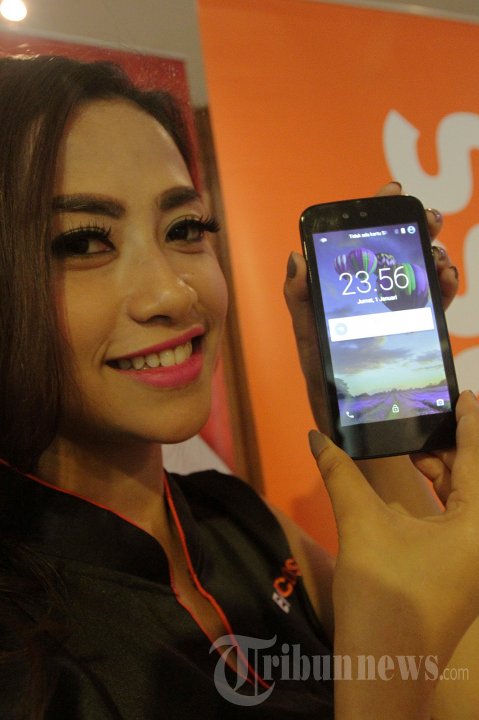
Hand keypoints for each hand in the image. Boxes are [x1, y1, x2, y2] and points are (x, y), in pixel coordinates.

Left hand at [284, 181, 458, 430]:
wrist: (350, 421)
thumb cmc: (323, 377)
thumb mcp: (307, 336)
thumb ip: (299, 300)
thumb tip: (296, 257)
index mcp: (345, 291)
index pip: (360, 242)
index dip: (377, 213)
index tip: (393, 190)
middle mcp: (372, 297)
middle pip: (397, 252)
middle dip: (416, 228)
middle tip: (430, 218)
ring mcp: (396, 313)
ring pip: (420, 274)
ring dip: (434, 257)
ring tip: (439, 256)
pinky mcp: (416, 332)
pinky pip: (434, 304)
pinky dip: (444, 287)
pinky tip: (446, 279)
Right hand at [308, 391, 478, 673]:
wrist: (382, 671)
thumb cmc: (383, 596)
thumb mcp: (361, 526)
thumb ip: (341, 474)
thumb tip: (317, 435)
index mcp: (478, 525)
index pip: (477, 458)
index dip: (469, 422)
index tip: (461, 393)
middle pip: (474, 479)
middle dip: (449, 446)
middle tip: (420, 417)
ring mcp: (474, 560)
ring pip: (465, 501)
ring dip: (441, 472)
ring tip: (411, 445)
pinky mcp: (460, 573)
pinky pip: (457, 521)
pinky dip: (437, 498)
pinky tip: (410, 486)